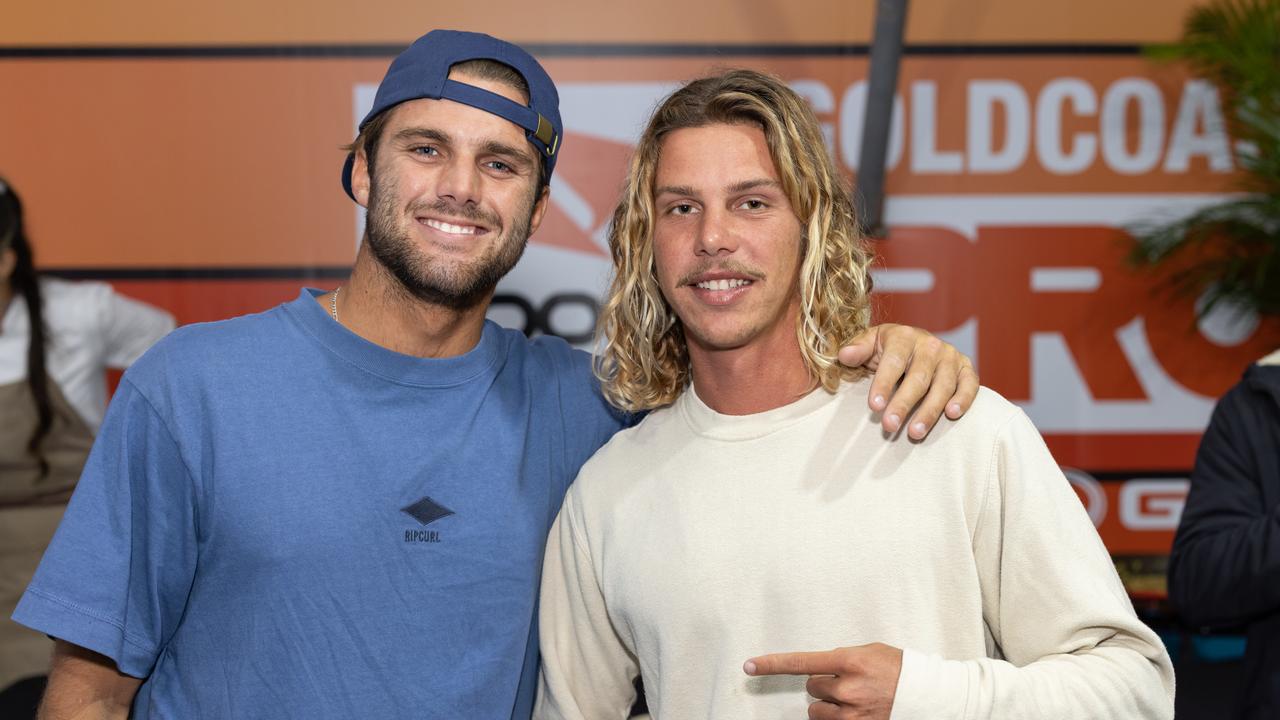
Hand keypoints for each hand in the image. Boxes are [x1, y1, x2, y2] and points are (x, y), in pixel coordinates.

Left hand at [744, 643, 902, 719]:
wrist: (927, 693)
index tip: (750, 666)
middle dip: (825, 684)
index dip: (772, 664)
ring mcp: (852, 712)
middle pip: (811, 687)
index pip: (801, 662)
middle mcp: (847, 688)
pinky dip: (837, 718)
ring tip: (855, 698)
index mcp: (849, 661)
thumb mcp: (868, 652)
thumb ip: (841, 659)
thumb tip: (820, 667)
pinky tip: (855, 710)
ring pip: (818, 709)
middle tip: (849, 682)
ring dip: (830, 704)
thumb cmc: (898, 668)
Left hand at [839, 324, 976, 439]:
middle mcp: (930, 345)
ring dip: (929, 411)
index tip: (873, 406)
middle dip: (903, 404)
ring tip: (915, 433)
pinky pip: (970, 385)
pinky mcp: (966, 369)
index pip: (894, 361)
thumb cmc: (888, 349)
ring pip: (942, 386)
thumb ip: (858, 349)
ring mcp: (950, 357)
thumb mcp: (870, 343)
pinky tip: (952, 415)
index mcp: (903, 336)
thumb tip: (844, 355)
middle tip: (890, 426)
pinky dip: (964, 399)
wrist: (915, 344)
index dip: (884, 383)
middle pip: (918, 377)